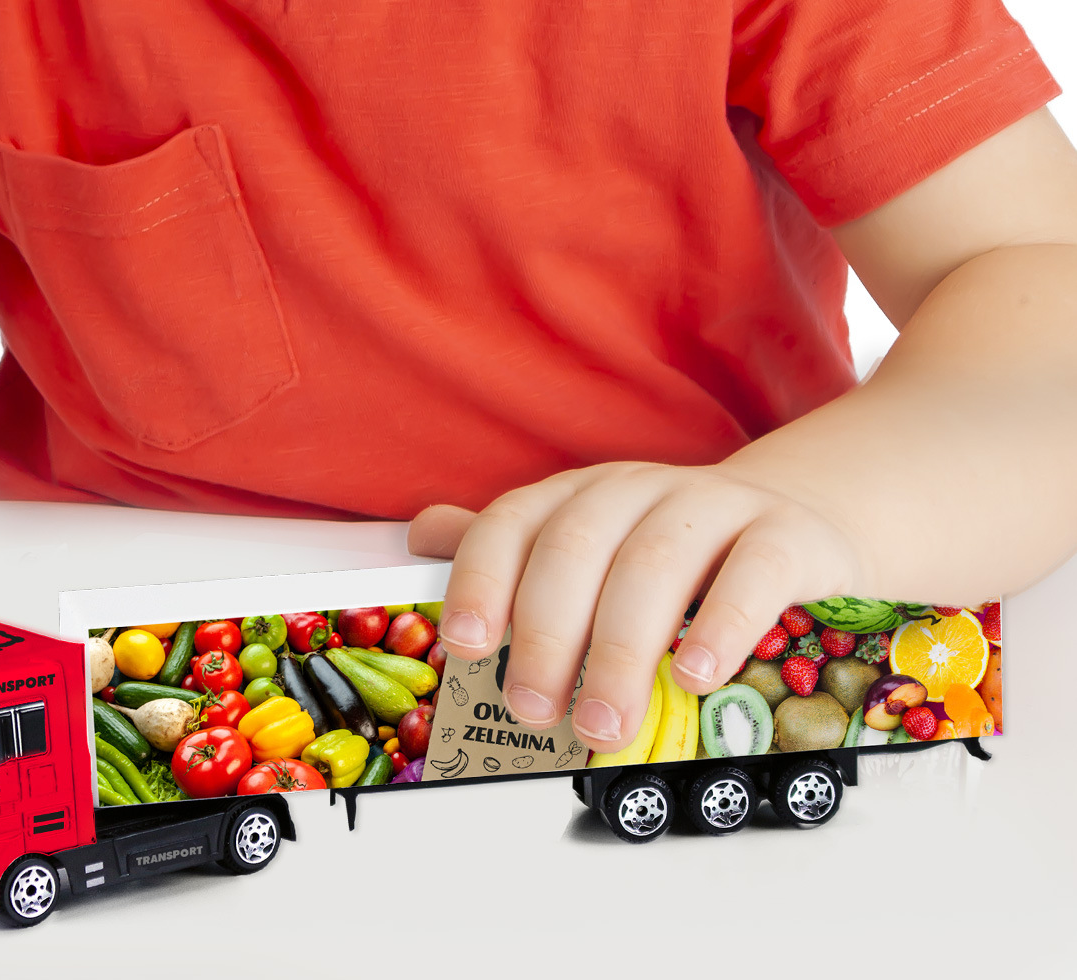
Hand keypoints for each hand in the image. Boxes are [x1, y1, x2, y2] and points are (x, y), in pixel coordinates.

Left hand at [408, 461, 861, 751]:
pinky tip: (697, 676)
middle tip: (535, 711)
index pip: (513, 522)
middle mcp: (635, 490)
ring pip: (654, 565)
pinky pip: (751, 571)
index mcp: (578, 496)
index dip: (483, 578)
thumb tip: (419, 538)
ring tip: (603, 723)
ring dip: (621, 650)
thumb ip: (511, 551)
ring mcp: (712, 506)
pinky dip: (721, 624)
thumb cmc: (674, 554)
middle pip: (577, 550)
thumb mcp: (589, 548)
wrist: (793, 521)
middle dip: (547, 635)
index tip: (466, 644)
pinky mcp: (784, 536)